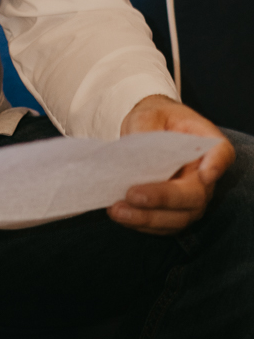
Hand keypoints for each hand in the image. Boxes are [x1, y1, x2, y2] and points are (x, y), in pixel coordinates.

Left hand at [107, 94, 234, 234]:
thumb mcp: (147, 113)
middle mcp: (205, 174)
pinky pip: (164, 225)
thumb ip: (145, 129)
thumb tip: (137, 160)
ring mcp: (192, 197)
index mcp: (205, 141)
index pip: (221, 153)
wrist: (151, 130)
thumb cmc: (154, 119)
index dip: (217, 165)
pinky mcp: (176, 212)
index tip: (205, 175)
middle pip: (195, 195)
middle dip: (163, 199)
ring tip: (117, 210)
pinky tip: (120, 215)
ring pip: (179, 217)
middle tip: (132, 195)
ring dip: (147, 218)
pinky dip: (141, 224)